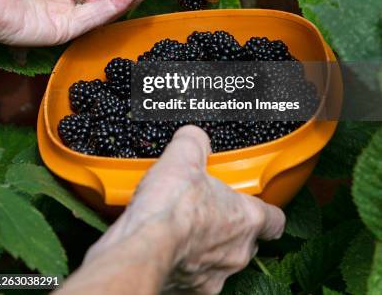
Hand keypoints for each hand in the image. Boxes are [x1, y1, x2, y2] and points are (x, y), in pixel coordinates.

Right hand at [79, 126, 284, 294]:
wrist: (141, 247)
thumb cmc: (171, 207)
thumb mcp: (184, 155)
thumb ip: (195, 142)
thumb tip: (193, 137)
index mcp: (246, 219)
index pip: (275, 220)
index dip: (265, 210)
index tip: (254, 203)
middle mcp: (237, 253)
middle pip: (247, 242)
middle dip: (230, 228)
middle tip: (208, 209)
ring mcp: (214, 277)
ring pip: (219, 263)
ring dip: (206, 248)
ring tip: (182, 229)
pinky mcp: (189, 293)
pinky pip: (193, 279)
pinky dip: (183, 265)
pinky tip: (166, 247)